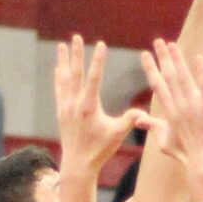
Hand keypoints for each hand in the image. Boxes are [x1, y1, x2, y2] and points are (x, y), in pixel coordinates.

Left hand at [55, 35, 139, 176]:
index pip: (94, 77)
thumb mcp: (118, 135)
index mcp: (89, 107)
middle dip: (76, 54)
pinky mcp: (61, 112)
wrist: (78, 164)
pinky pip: (59, 90)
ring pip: (64, 79)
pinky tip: (58, 68)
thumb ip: (130, 120)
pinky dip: (59, 77)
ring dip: (63, 61)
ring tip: (61, 45)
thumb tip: (144, 112)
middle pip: (75, 73)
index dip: (98, 60)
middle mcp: (75, 104)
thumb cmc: (100, 150)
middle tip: (75, 37)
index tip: (100, 44)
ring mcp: (66, 107)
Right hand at [134, 40, 202, 173]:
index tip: (145, 54)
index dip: (151, 68)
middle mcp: (179, 106)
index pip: (157, 85)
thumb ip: (152, 128)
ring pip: (183, 77)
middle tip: (157, 41)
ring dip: (177, 59)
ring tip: (172, 44)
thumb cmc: (185, 155)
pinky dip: (201, 71)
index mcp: (168, 113)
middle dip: (162, 58)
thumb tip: (139, 120)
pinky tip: (198, 57)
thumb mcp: (164, 143)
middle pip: (168, 77)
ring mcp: (194, 106)